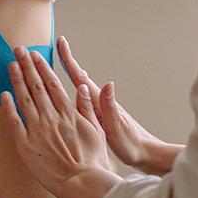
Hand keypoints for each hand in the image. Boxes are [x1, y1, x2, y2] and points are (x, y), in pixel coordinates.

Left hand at [2, 47, 119, 197]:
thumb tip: (82, 88)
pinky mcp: (26, 145)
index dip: (43, 68)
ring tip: (10, 64)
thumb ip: (87, 108)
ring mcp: (38, 130)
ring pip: (24, 99)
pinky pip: (14, 122)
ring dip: (17, 80)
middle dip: (27, 66)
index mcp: (69, 113)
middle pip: (37, 86)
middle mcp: (52, 118)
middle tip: (18, 50)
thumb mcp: (97, 131)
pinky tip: (3, 94)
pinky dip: (8, 107)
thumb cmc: (92, 161)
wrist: (82, 183)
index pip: (53, 84)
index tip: (36, 55)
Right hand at [56, 37, 169, 173]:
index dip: (69, 60)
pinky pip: (79, 99)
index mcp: (98, 102)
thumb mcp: (117, 127)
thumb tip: (108, 84)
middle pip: (76, 77)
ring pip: (77, 87)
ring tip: (53, 65)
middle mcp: (98, 102)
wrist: (145, 154)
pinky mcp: (98, 117)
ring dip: (65, 74)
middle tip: (51, 48)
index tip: (60, 42)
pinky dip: (71, 91)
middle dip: (63, 62)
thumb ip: (110, 106)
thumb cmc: (132, 144)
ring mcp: (98, 109)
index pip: (79, 77)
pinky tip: (68, 92)